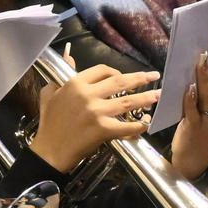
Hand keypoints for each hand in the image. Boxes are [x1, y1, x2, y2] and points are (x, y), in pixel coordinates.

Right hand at [28, 59, 161, 172]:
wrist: (49, 151)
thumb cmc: (49, 123)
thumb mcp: (50, 93)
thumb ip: (62, 75)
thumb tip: (69, 57)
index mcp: (76, 83)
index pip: (102, 70)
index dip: (115, 71)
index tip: (124, 76)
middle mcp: (88, 94)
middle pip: (120, 82)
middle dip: (140, 78)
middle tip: (153, 76)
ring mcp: (97, 112)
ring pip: (128, 102)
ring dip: (146, 98)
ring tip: (158, 95)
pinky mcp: (103, 129)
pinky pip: (126, 126)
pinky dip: (138, 125)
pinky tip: (146, 123)